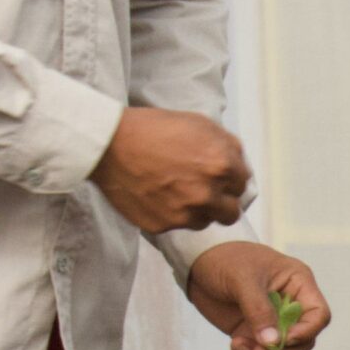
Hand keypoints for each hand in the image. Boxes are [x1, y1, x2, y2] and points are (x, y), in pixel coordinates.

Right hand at [92, 107, 249, 231]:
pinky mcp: (163, 225)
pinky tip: (159, 197)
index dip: (228, 178)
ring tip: (177, 192)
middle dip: (220, 201)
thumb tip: (241, 164)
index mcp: (221, 165)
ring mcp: (185, 213)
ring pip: (206, 221)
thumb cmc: (152, 128)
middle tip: (201, 190)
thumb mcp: (198, 123)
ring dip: (198, 210)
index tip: (213, 174)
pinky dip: (173, 215)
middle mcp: (207, 193)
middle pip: (231, 211)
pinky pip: (179, 226)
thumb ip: (228, 146)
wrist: (106, 143)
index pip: (242, 184)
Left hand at [184, 243, 332, 349]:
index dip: (307, 331)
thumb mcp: (242, 279)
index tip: (284, 339)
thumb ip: (258, 309)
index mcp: (298, 285)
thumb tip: (272, 342)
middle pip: (303, 339)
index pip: (319, 314)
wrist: (197, 260)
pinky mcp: (253, 332)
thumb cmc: (225, 258)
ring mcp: (272, 321)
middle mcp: (290, 305)